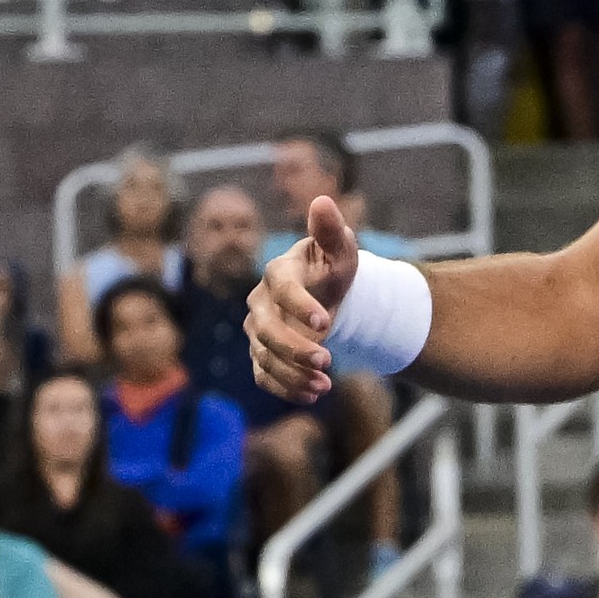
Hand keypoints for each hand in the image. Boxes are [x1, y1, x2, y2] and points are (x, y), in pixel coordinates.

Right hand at [247, 200, 362, 402]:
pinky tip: (312, 394)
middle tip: (327, 362)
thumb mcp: (340, 250)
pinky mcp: (262, 354)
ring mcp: (258, 330)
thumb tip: (322, 202)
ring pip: (264, 357)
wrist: (327, 296)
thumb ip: (331, 230)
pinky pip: (263, 376)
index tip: (326, 323)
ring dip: (293, 374)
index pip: (282, 289)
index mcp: (278, 272)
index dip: (300, 306)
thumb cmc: (332, 268)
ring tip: (325, 384)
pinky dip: (284, 389)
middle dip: (294, 349)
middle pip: (267, 330)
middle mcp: (261, 302)